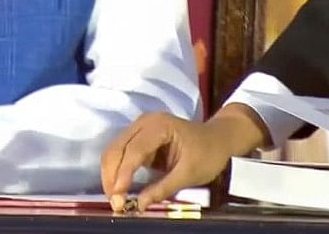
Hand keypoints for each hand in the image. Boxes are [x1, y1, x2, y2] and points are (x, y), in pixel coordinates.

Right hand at [100, 105, 269, 211]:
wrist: (218, 139)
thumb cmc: (208, 154)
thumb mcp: (189, 174)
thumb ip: (163, 188)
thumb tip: (139, 205)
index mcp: (159, 126)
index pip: (134, 150)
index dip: (123, 174)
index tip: (118, 196)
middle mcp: (143, 123)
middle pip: (116, 148)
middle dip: (111, 176)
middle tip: (114, 201)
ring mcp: (138, 128)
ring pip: (114, 151)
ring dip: (111, 174)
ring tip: (115, 197)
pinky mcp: (137, 138)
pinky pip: (120, 153)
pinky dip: (116, 171)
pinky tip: (118, 187)